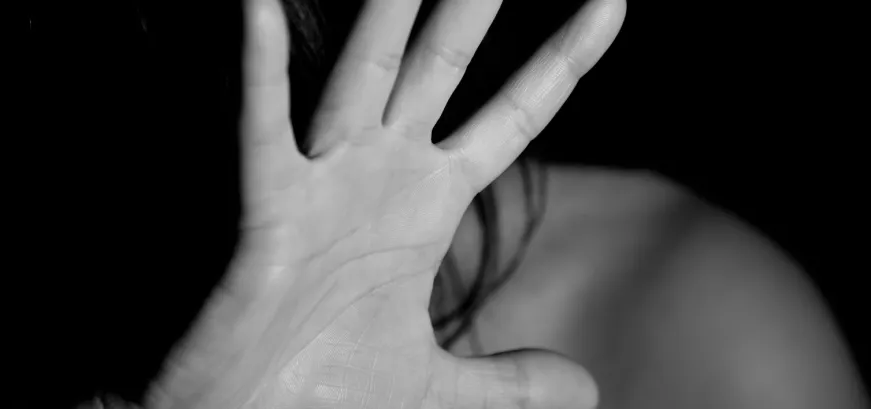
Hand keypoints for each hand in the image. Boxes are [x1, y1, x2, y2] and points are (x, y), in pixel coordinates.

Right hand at [145, 0, 623, 407]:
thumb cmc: (327, 396)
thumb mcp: (440, 389)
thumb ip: (509, 381)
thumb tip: (583, 386)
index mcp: (426, 204)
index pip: (514, 115)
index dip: (562, 60)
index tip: (611, 3)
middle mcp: (382, 176)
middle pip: (443, 66)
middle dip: (476, 2)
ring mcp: (324, 186)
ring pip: (363, 74)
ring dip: (387, 10)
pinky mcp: (267, 213)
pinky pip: (262, 130)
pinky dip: (258, 70)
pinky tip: (258, 4)